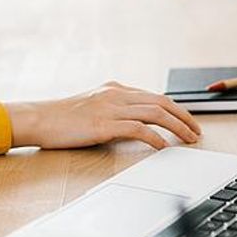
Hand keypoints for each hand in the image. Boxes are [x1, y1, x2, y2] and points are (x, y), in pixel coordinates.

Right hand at [5, 80, 202, 150]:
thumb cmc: (63, 118)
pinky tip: (163, 147)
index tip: (188, 121)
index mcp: (115, 89)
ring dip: (177, 127)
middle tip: (197, 132)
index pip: (154, 96)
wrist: (39, 118)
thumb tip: (137, 126)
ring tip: (189, 140)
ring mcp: (111, 108)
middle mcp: (116, 94)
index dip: (176, 109)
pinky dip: (155, 138)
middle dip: (184, 117)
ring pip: (155, 113)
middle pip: (161, 102)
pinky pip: (138, 129)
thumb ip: (114, 110)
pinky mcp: (104, 124)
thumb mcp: (93, 107)